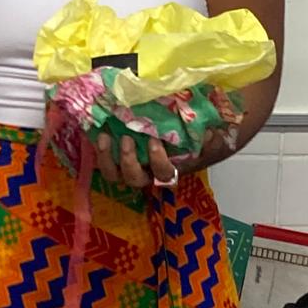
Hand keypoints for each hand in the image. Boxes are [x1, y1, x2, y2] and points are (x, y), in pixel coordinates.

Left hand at [93, 128, 226, 189]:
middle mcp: (148, 172)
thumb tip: (210, 134)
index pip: (164, 174)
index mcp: (170, 168)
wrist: (179, 128)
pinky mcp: (117, 155)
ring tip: (105, 137)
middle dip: (129, 162)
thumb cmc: (194, 135)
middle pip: (135, 179)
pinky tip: (97, 131)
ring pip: (114, 174)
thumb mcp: (205, 135)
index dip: (158, 161)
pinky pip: (104, 160)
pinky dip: (99, 149)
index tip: (155, 141)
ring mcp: (130, 166)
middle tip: (127, 139)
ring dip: (107, 159)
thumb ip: (208, 137)